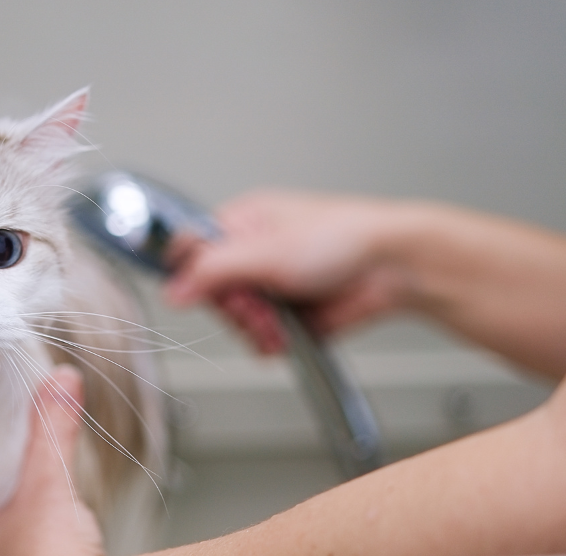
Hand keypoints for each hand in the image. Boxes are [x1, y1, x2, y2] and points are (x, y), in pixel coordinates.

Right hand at [165, 191, 412, 352]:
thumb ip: (212, 269)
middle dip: (235, 308)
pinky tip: (288, 333)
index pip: (192, 252)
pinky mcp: (288, 316)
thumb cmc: (342, 237)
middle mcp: (252, 255)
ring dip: (255, 328)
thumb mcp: (265, 250)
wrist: (391, 268)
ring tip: (279, 319)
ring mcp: (271, 287)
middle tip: (256, 303)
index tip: (207, 291)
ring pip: (236, 322)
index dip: (195, 277)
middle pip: (213, 295)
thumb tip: (174, 288)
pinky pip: (260, 340)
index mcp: (241, 223)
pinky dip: (271, 342)